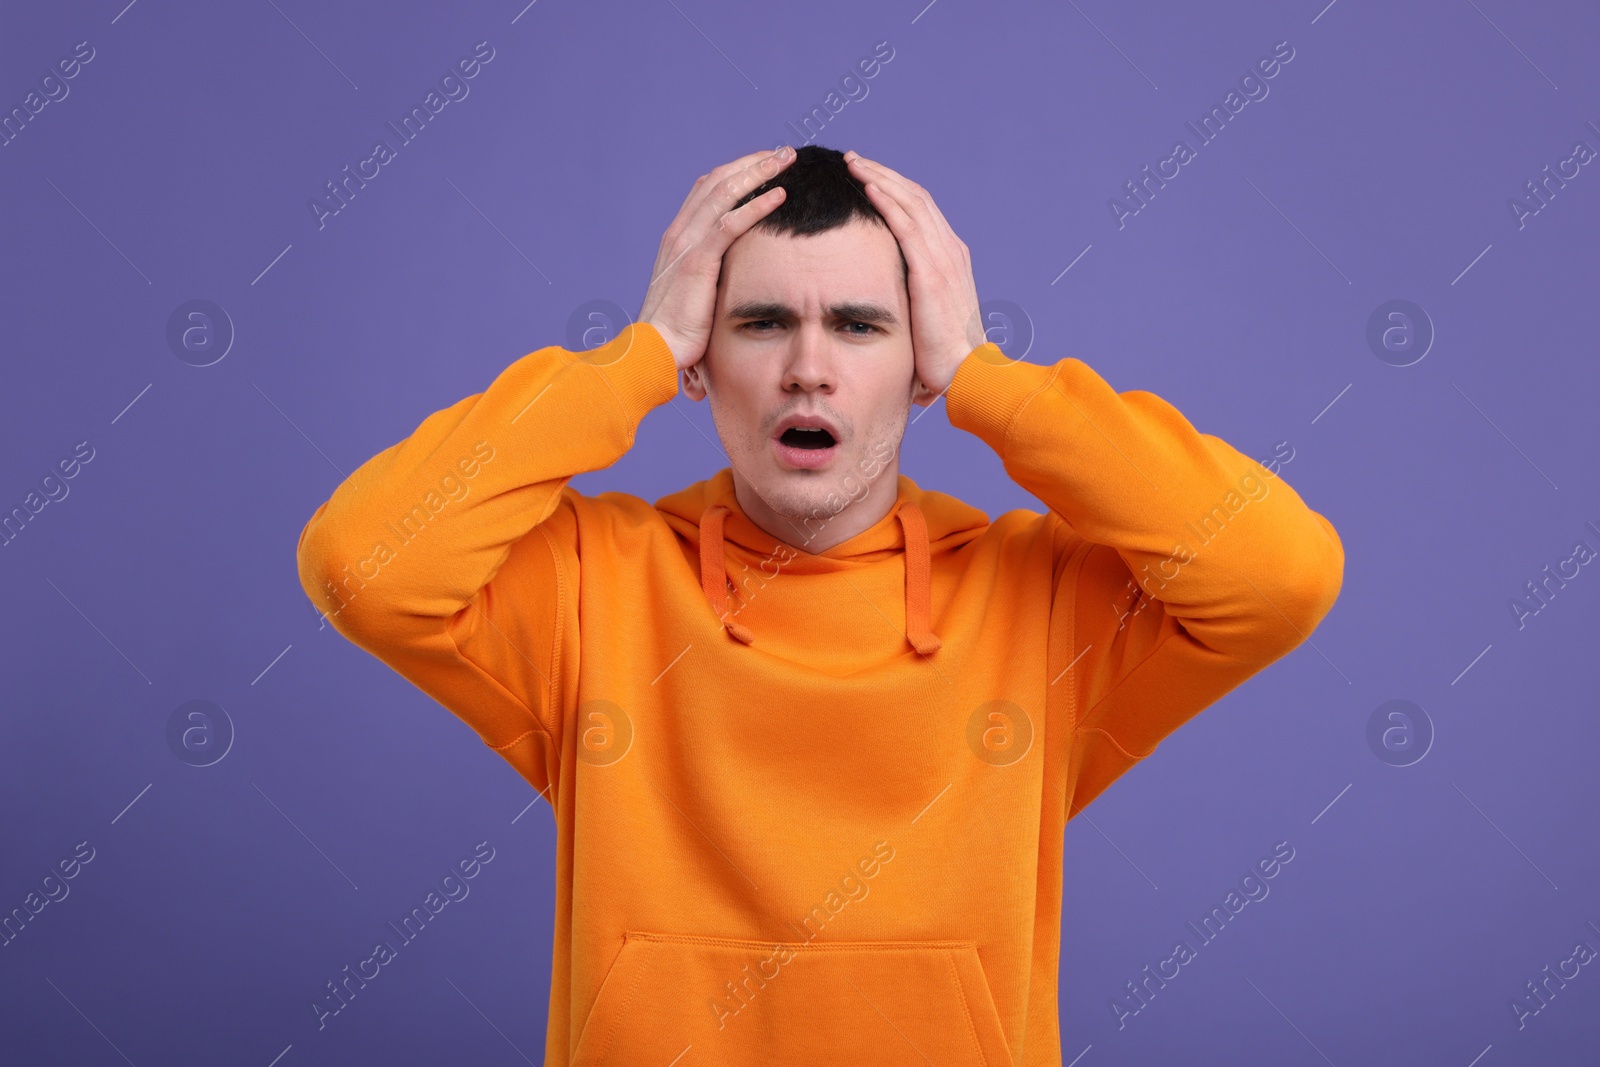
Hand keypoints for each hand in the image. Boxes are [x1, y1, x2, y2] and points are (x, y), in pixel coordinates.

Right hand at [639, 145, 796, 371]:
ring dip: (759, 172)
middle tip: (784, 152)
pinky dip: (757, 205)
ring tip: (787, 160)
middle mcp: (680, 232)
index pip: (709, 189)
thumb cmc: (677, 330)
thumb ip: (709, 274)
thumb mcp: (694, 293)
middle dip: (753, 162)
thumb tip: (731, 274)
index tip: (767, 164)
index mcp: (678, 237)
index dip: (738, 171)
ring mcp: (687, 244)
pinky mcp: (698, 261)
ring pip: (725, 192)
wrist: (654, 349)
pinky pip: (731, 223)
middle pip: (719, 180)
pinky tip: (780, 193)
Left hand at [844, 151, 985, 405]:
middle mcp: (950, 250)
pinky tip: (867, 187)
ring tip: (854, 163)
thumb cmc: (945, 355)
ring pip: (910, 203)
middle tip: (855, 160)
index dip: (895, 189)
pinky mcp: (931, 273)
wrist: (967, 372)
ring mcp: (943, 259)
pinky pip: (907, 226)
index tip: (869, 177)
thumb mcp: (928, 316)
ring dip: (880, 178)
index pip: (921, 210)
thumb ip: (914, 299)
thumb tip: (890, 304)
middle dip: (884, 174)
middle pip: (915, 197)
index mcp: (951, 258)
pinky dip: (887, 202)